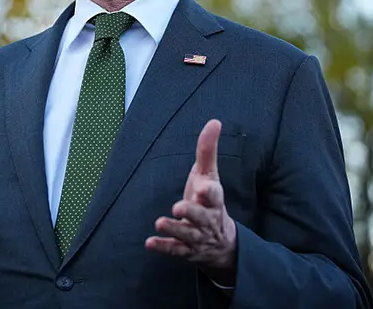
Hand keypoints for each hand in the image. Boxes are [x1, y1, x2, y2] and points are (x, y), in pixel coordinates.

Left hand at [145, 119, 236, 284]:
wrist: (222, 242)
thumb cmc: (209, 201)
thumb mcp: (209, 176)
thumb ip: (208, 150)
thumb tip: (214, 121)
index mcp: (213, 200)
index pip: (214, 195)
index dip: (208, 192)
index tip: (201, 188)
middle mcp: (207, 219)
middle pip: (201, 217)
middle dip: (191, 213)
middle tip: (178, 207)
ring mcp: (196, 237)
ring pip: (187, 235)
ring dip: (174, 229)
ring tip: (160, 222)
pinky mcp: (185, 250)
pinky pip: (175, 250)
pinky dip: (163, 247)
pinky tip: (150, 243)